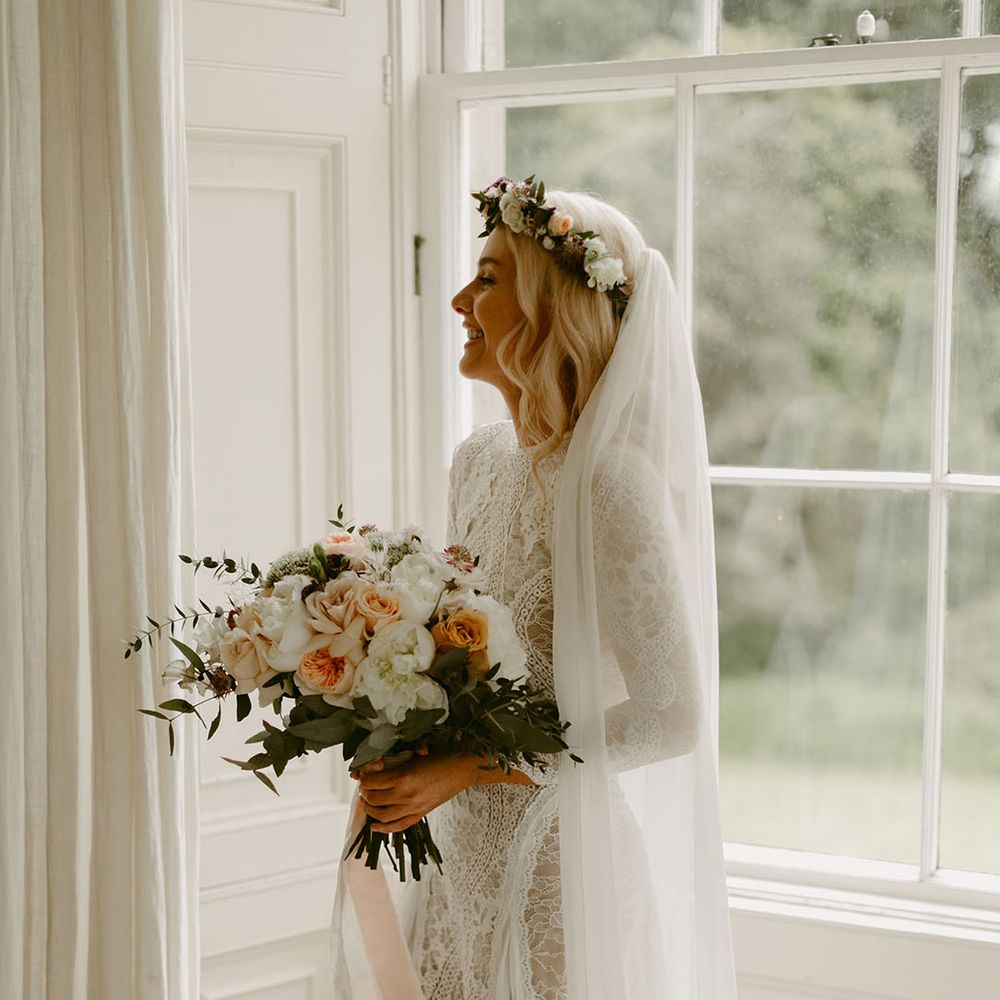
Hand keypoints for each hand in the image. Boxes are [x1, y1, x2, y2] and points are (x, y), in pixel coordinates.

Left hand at [354, 751, 479, 833]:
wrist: (462, 768)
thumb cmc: (440, 756)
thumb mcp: (414, 754)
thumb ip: (394, 760)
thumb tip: (375, 765)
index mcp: (403, 777)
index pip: (371, 782)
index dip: (364, 778)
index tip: (363, 775)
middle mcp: (406, 795)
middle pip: (374, 799)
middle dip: (365, 793)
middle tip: (364, 787)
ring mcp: (413, 808)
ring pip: (382, 816)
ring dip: (371, 810)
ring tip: (368, 803)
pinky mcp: (420, 814)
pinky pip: (398, 826)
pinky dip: (384, 828)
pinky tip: (374, 826)